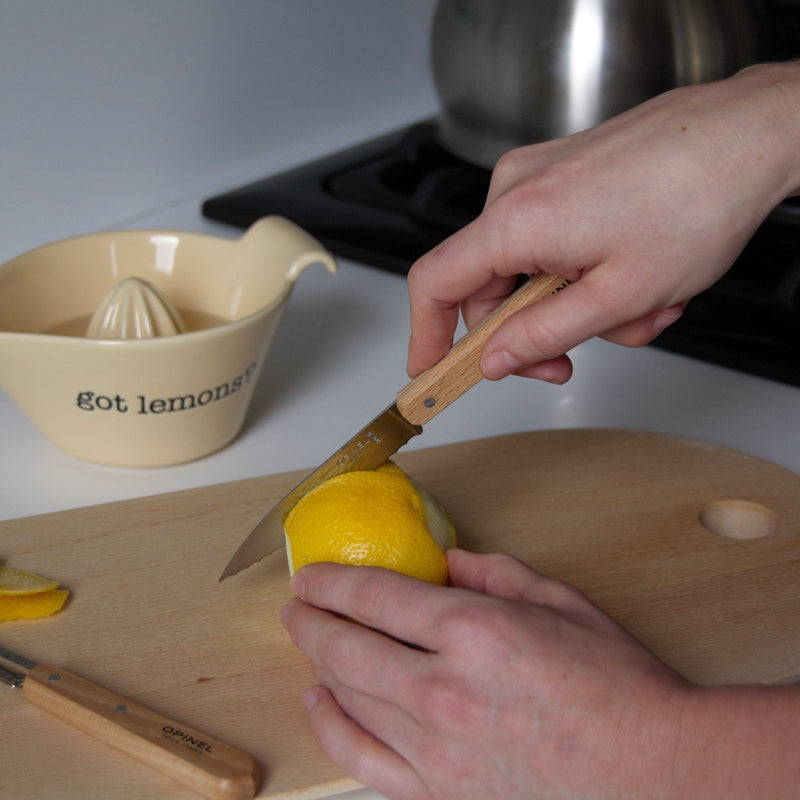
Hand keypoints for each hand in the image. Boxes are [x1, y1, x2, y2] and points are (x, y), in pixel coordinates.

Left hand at [280, 550, 689, 799]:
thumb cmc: (618, 688)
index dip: (333, 582)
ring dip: (317, 663)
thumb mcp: (560, 603)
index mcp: (475, 632)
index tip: (312, 575)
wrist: (655, 776)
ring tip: (307, 641)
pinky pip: (364, 759)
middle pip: (347, 647)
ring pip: (349, 697)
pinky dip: (332, 728)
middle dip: (310, 620)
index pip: (376, 597)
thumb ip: (494, 573)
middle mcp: (444, 690)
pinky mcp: (441, 793)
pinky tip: (320, 702)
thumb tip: (446, 563)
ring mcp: (437, 749)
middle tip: (297, 604)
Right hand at [407, 62, 799, 383]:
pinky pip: (551, 240)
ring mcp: (540, 175)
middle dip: (528, 332)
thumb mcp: (616, 298)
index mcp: (516, 219)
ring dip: (573, 305)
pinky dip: (583, 271)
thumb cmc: (699, 200)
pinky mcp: (564, 172)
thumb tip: (494, 358)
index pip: (435, 283)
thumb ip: (542, 336)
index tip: (429, 369)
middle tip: (567, 360)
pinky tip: (634, 277)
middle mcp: (516, 189)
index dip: (425, 335)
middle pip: (486, 285)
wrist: (750, 135)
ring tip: (638, 309)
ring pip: (528, 269)